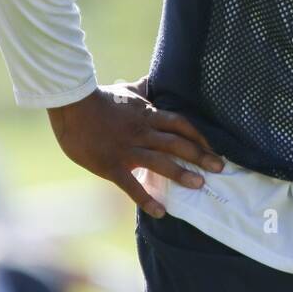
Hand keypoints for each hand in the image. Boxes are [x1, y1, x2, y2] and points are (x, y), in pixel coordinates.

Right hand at [47, 78, 223, 217]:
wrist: (71, 105)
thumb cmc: (99, 98)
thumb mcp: (126, 90)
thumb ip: (142, 88)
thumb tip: (152, 79)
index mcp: (148, 116)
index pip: (181, 125)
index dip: (200, 137)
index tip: (216, 147)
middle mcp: (143, 133)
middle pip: (178, 144)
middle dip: (201, 156)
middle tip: (220, 168)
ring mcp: (128, 149)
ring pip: (161, 162)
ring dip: (181, 174)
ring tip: (199, 185)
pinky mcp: (112, 165)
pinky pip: (131, 184)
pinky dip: (146, 199)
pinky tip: (160, 212)